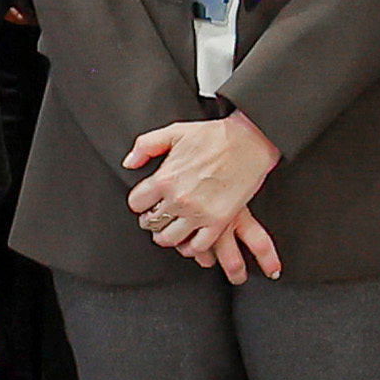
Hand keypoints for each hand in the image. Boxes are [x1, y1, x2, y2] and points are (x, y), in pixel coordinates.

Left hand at [125, 111, 289, 280]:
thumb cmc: (215, 136)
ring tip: (170, 228)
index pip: (136, 203)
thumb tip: (130, 163)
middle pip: (151, 223)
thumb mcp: (174, 132)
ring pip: (170, 238)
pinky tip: (188, 240)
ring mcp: (199, 213)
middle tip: (157, 215)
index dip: (140, 202)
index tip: (146, 201)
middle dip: (151, 219)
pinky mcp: (219, 221)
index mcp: (165, 178)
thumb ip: (145, 145)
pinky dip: (190, 247)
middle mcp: (179, 199)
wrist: (249, 142)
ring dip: (166, 235)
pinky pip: (198, 246)